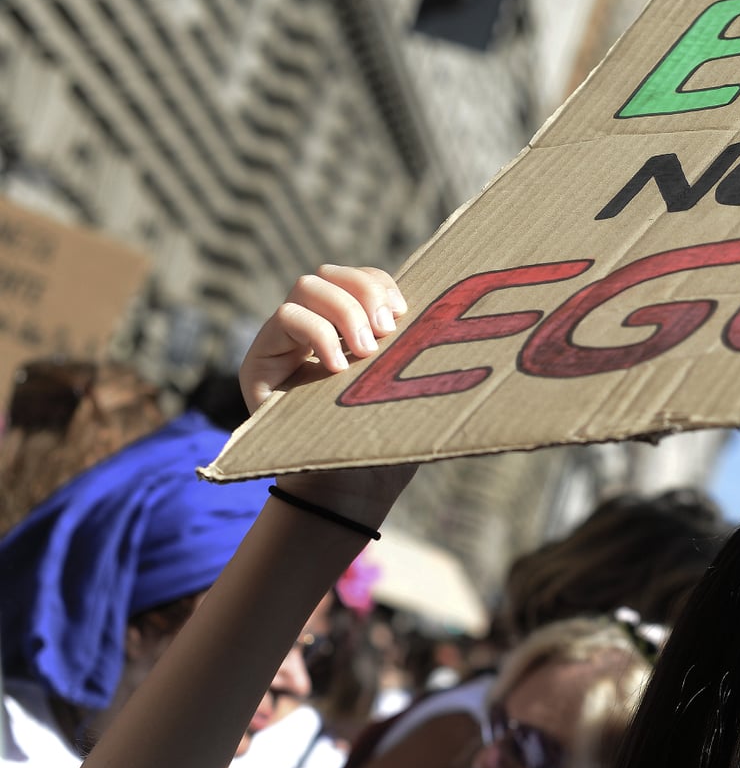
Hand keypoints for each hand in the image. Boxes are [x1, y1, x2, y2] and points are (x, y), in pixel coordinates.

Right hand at [241, 264, 416, 521]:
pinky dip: (318, 333)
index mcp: (350, 332)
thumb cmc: (382, 445)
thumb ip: (409, 349)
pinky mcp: (260, 362)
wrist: (347, 494)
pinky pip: (285, 316)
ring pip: (306, 286)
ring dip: (344, 312)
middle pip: (329, 273)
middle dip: (362, 292)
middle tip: (385, 332)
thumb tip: (451, 315)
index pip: (360, 280)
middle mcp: (312, 332)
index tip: (404, 314)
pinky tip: (338, 368)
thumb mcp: (403, 388)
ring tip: (364, 353)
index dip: (380, 285)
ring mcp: (283, 344)